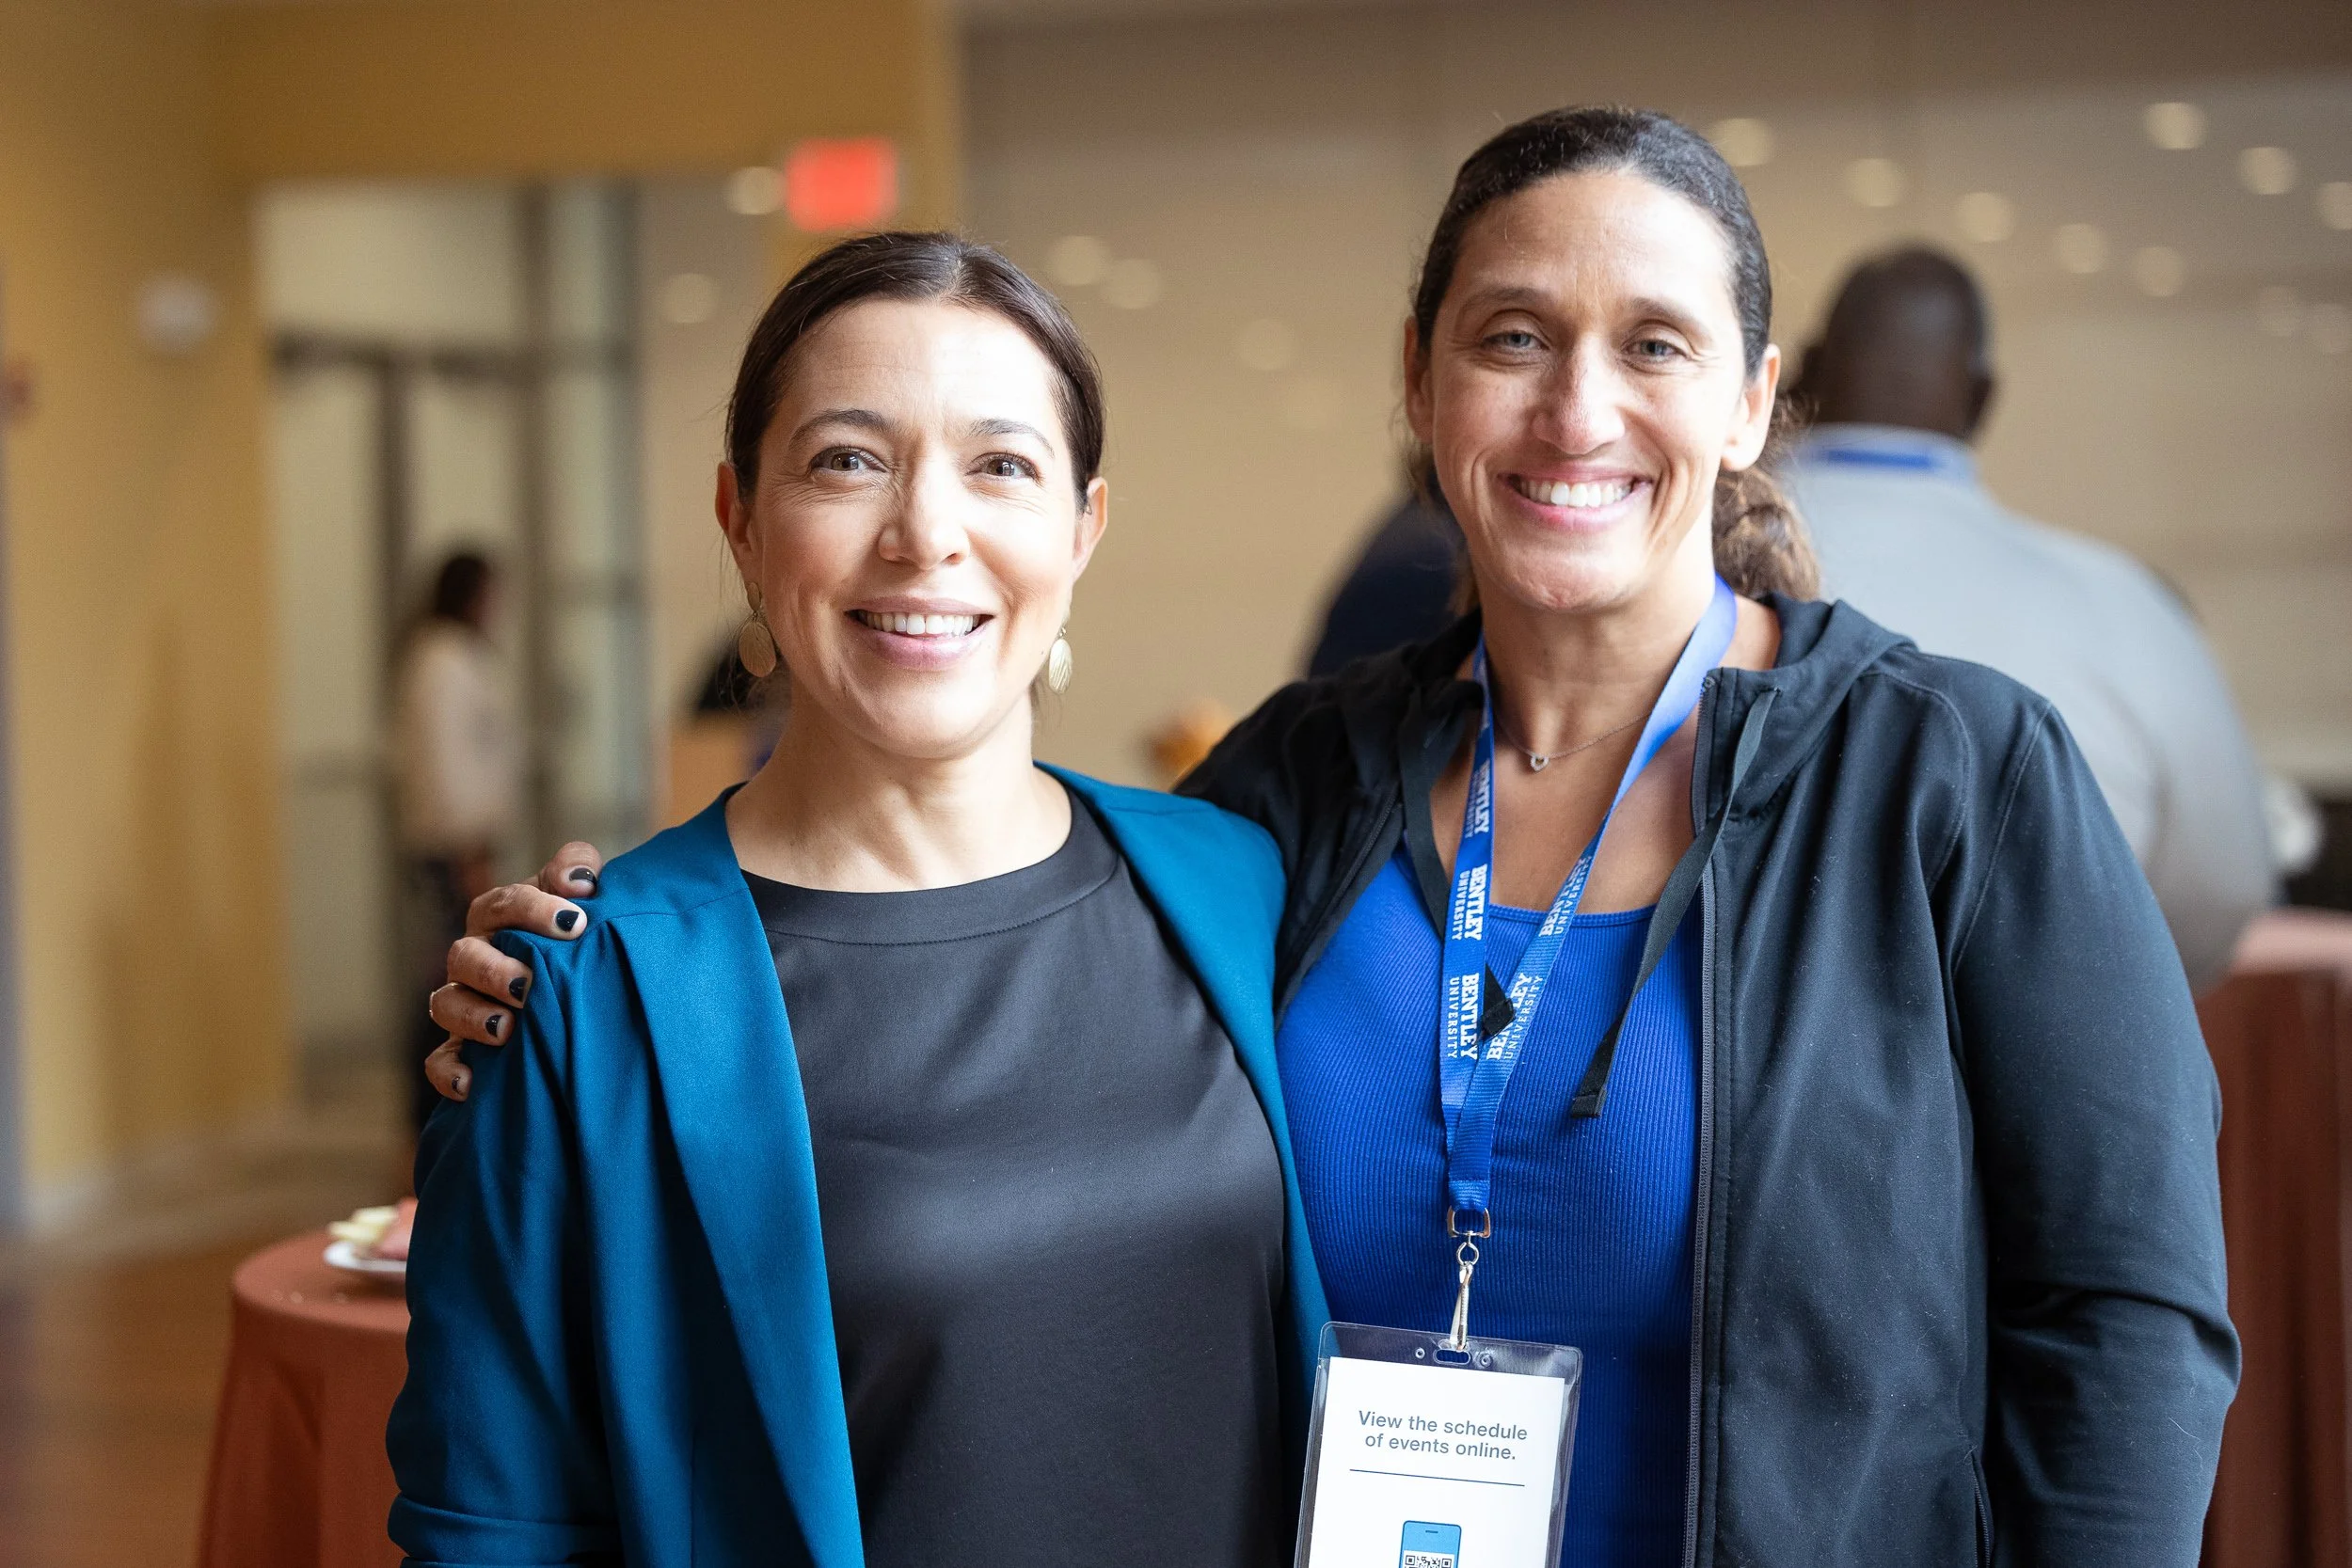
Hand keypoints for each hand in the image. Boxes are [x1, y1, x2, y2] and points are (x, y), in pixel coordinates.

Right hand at [424, 842, 605, 1101]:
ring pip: (446, 1004)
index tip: (576, 922)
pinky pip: (440, 1060)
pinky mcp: (463, 1046)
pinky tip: (471, 1084)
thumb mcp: (580, 895)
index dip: (534, 909)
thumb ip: (577, 869)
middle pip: (464, 955)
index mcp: (499, 916)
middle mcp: (475, 956)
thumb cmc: (576, 933)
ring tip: (507, 1028)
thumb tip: (581, 880)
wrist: (580, 983)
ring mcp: (465, 1001)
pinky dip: (448, 1071)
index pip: (504, 903)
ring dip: (472, 1016)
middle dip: (494, 970)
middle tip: (529, 984)